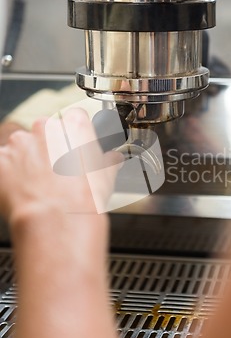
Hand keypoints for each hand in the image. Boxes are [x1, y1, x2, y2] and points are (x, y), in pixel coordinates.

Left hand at [0, 109, 121, 225]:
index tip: (76, 148)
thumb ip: (109, 161)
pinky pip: (5, 162)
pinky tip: (22, 189)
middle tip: (58, 171)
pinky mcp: (1, 159)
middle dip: (49, 148)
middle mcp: (46, 128)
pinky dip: (10, 173)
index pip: (76, 118)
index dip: (75, 135)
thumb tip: (113, 160)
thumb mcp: (106, 177)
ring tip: (39, 184)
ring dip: (28, 160)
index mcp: (74, 126)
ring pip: (23, 146)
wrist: (56, 219)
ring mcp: (20, 143)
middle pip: (46, 131)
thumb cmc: (81, 198)